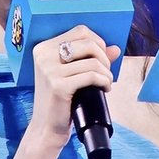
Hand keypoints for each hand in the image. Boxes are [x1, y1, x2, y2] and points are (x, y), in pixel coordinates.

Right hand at [28, 25, 120, 150]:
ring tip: (106, 82)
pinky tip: (104, 88)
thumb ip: (91, 58)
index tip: (102, 58)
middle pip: (88, 43)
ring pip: (93, 61)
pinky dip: (104, 81)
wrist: (46, 127)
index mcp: (43, 48)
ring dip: (106, 72)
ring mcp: (49, 70)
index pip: (80, 31)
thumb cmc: (60, 100)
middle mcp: (44, 55)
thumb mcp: (71, 74)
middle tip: (105, 72)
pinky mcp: (58, 85)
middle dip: (104, 57)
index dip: (98, 42)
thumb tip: (115, 48)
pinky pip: (91, 76)